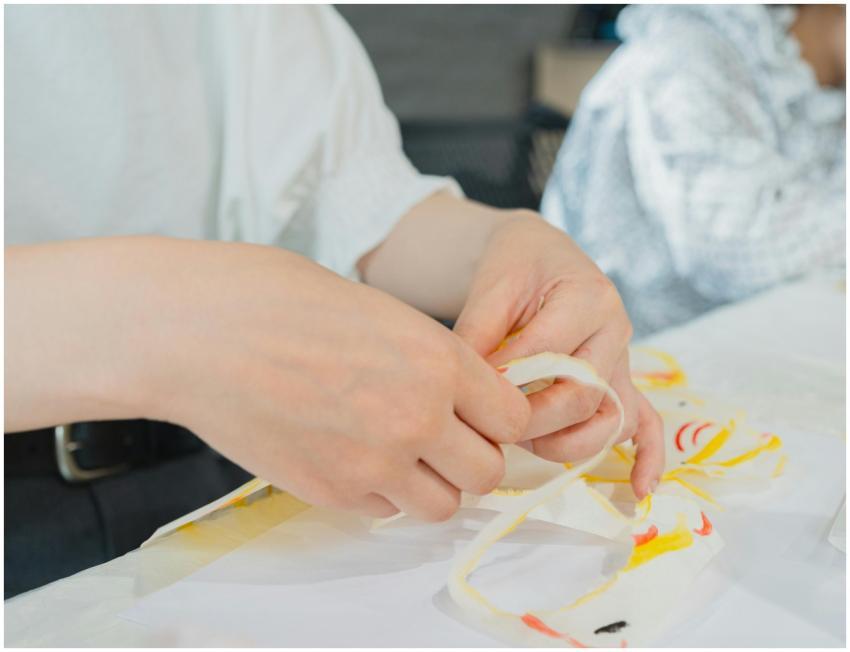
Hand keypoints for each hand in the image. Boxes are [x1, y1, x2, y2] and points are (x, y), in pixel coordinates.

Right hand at [138, 239, 529, 520]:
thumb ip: (428, 358)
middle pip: (485, 472)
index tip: (479, 414)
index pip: (513, 417)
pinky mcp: (329, 491)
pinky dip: (379, 492)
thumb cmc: (278, 301)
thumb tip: (454, 391)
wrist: (197, 332)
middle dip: (470, 457)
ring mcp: (374, 461)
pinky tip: (349, 455)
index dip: (498, 418)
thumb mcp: (378, 309)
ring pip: (442, 506)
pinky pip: (384, 510)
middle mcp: (418, 417)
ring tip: (398, 454)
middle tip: (442, 439)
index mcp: (437, 359)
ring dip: (430, 484)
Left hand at [452, 214, 663, 496]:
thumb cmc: (516, 266)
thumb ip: (479, 333)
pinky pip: (646, 422)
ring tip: (529, 444)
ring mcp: (623, 360)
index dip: (506, 380)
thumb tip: (466, 389)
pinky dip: (646, 456)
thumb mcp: (493, 286)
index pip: (548, 354)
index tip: (470, 392)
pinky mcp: (622, 380)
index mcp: (588, 297)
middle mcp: (616, 331)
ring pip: (612, 419)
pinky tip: (640, 490)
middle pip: (584, 396)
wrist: (541, 253)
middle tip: (492, 424)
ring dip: (569, 443)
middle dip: (533, 420)